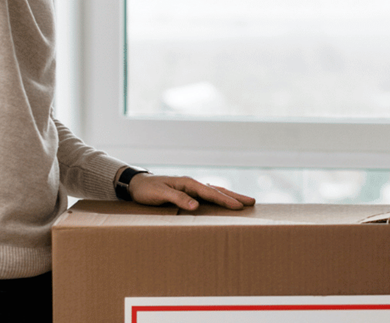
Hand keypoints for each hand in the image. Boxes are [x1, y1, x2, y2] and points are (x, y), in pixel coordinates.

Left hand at [126, 173, 256, 210]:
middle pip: (218, 190)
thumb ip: (178, 198)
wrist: (137, 184)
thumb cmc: (147, 190)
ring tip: (244, 201)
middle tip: (252, 201)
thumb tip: (195, 206)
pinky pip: (208, 196)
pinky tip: (224, 201)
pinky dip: (219, 198)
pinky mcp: (188, 194)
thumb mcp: (160, 194)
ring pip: (215, 192)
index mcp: (188, 183)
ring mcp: (191, 189)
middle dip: (235, 196)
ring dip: (230, 196)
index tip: (239, 206)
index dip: (225, 200)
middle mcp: (192, 185)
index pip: (210, 193)